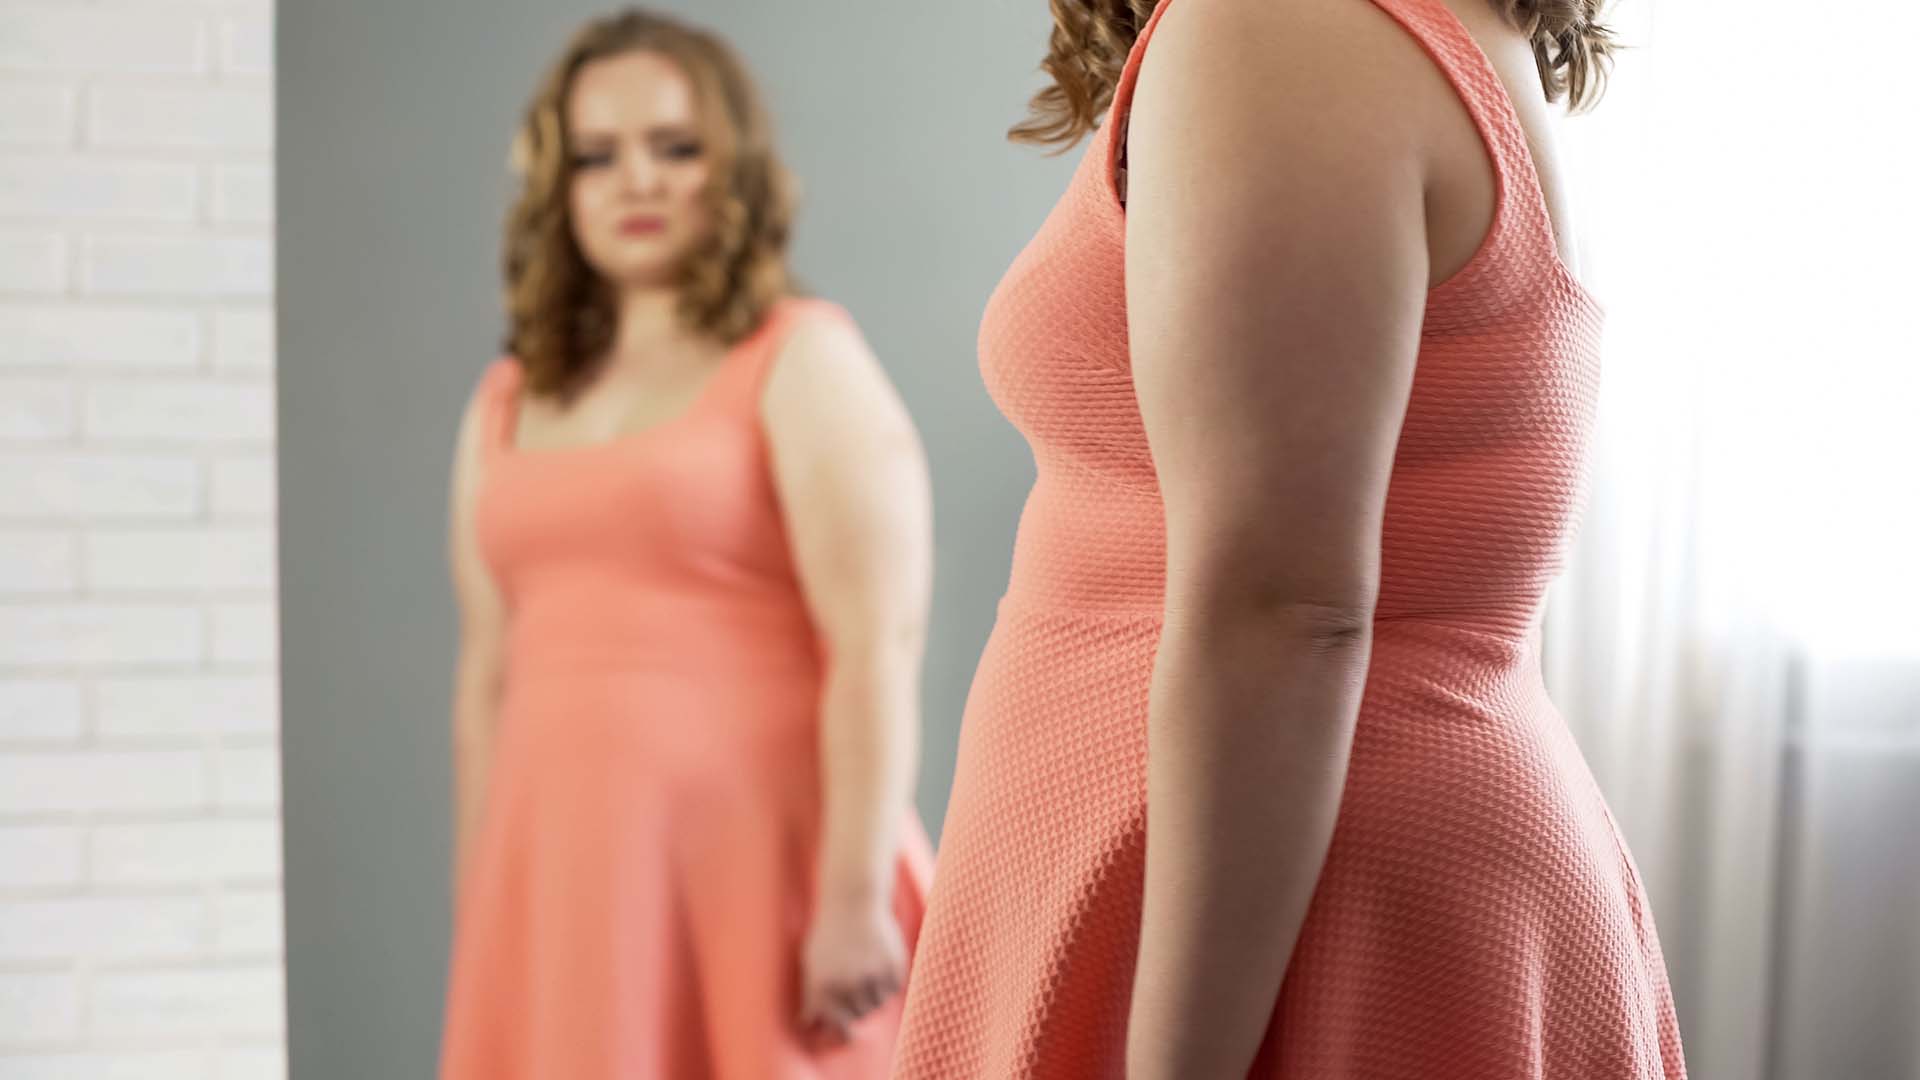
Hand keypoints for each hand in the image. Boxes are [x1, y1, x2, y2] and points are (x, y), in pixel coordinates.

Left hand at [796, 896, 905, 1046]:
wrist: (853, 901)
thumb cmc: (829, 933)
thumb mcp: (812, 963)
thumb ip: (811, 996)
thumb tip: (808, 1026)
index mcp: (823, 987)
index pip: (838, 1023)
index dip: (843, 1028)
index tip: (848, 1031)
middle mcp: (847, 985)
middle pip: (860, 1014)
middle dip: (858, 1006)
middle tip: (856, 986)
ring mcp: (872, 976)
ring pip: (879, 1004)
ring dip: (874, 995)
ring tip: (866, 971)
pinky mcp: (893, 966)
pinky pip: (894, 989)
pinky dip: (889, 982)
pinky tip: (879, 962)